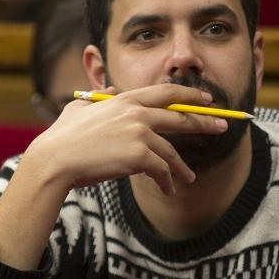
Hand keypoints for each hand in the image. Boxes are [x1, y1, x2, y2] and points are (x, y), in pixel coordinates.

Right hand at [22, 83, 228, 195]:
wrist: (55, 160)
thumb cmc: (63, 137)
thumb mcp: (80, 108)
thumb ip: (99, 98)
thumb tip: (110, 89)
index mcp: (125, 99)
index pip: (166, 93)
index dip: (189, 96)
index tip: (206, 101)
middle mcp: (136, 113)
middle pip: (179, 117)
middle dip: (204, 122)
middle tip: (222, 127)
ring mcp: (139, 134)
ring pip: (170, 152)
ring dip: (181, 167)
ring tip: (188, 178)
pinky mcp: (139, 156)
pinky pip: (161, 170)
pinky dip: (166, 181)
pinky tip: (169, 189)